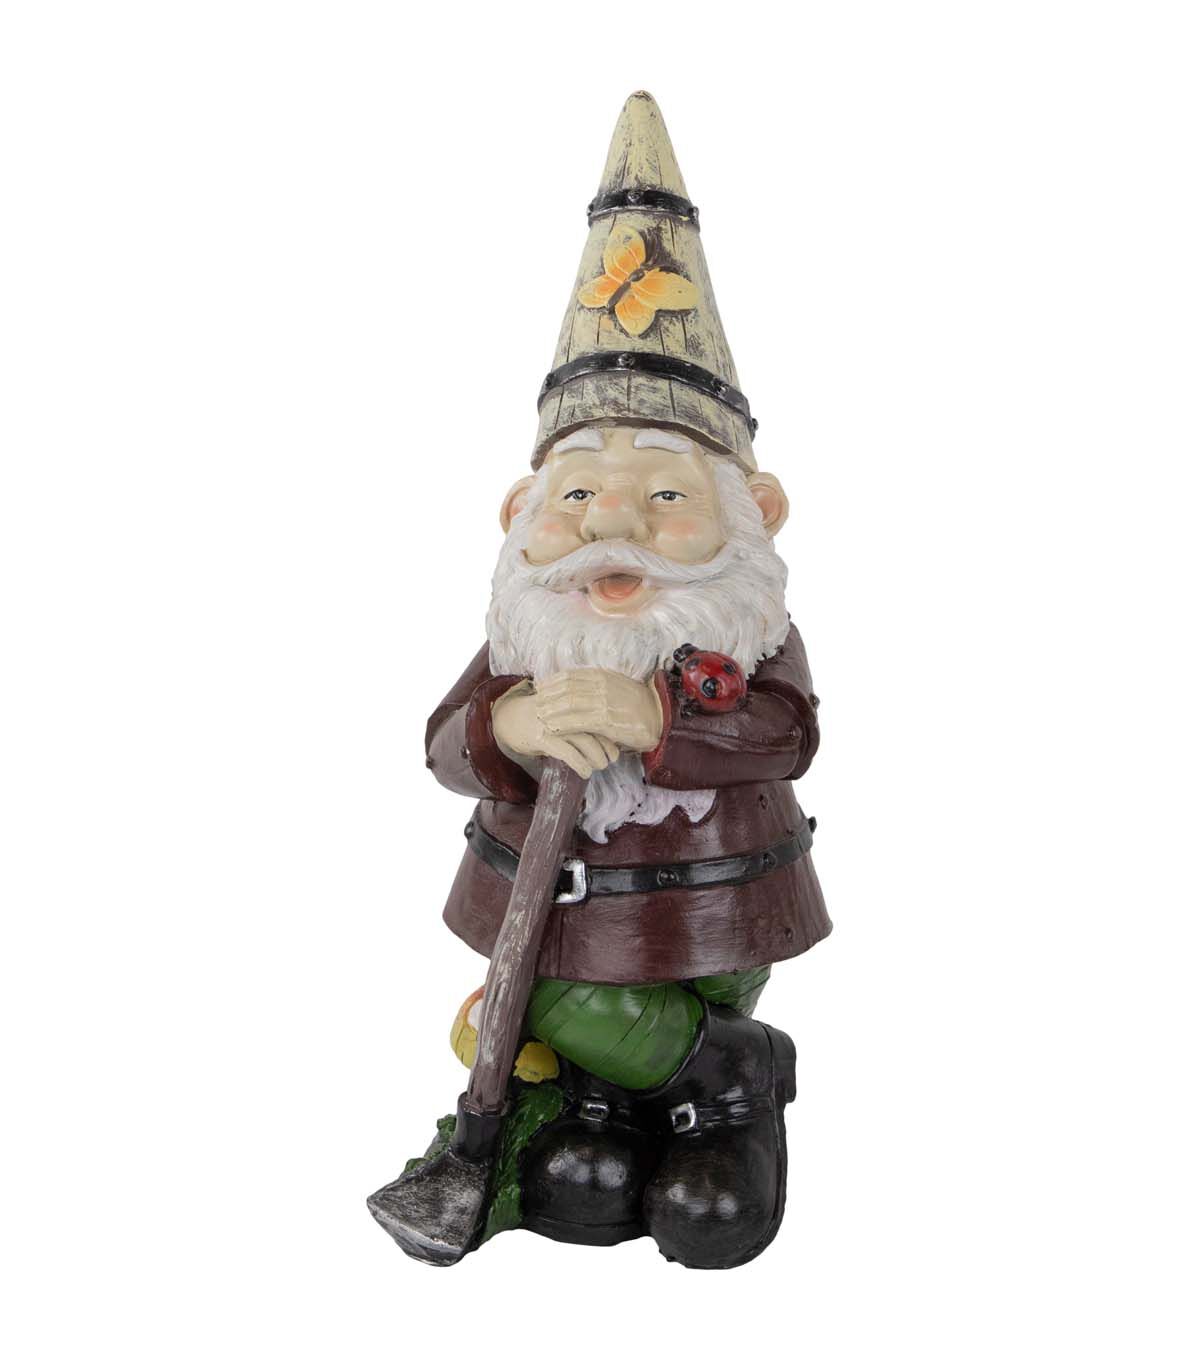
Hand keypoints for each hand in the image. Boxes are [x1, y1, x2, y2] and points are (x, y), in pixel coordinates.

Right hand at [492, 682, 619, 779]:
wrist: (510, 718)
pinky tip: (585, 773)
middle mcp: (565, 710)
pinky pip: (567, 753)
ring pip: (584, 742)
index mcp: (573, 702)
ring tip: (600, 767)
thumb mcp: (563, 712)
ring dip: (597, 758)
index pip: (599, 717)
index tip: (618, 747)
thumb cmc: (542, 717)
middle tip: (611, 760)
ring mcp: (553, 723)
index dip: (611, 734)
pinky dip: (580, 764)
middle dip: (607, 748)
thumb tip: (608, 736)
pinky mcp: (542, 737)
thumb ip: (581, 718)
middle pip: (596, 729)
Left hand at [535, 669, 663, 752]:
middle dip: (547, 696)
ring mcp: (604, 702)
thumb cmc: (637, 704)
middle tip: (535, 704)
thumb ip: (597, 685)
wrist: (658, 716)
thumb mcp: (616, 686)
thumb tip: (577, 686)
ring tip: (539, 716)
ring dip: (551, 710)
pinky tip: (552, 729)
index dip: (552, 681)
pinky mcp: (607, 720)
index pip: (570, 675)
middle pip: (566, 688)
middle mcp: (602, 685)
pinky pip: (578, 721)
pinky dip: (562, 724)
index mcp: (603, 675)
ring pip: (569, 703)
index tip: (539, 687)